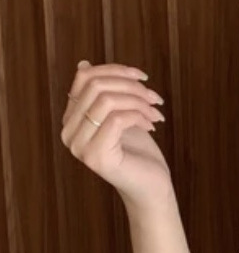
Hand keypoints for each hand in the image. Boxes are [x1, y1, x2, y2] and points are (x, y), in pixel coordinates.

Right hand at [60, 60, 172, 208]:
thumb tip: (83, 64)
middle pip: (95, 86)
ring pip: (106, 100)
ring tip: (156, 114)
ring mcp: (80, 146)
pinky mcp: (96, 157)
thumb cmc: (138, 152)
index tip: (142, 77)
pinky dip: (139, 116)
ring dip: (139, 102)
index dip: (116, 70)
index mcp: (71, 119)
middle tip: (154, 98)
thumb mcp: (121, 114)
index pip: (84, 78)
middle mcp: (69, 132)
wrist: (151, 188)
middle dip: (131, 86)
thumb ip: (104, 93)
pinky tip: (152, 125)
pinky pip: (117, 119)